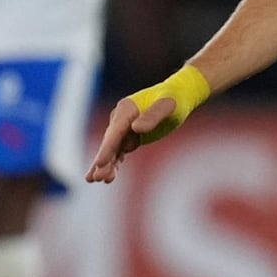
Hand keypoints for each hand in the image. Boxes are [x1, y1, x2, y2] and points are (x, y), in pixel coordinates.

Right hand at [85, 67, 209, 183]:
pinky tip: (107, 177)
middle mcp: (121, 118)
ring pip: (113, 149)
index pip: (115, 131)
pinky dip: (114, 163)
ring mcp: (124, 128)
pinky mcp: (131, 136)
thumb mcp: (168, 106)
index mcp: (127, 109)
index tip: (100, 163)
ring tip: (98, 180)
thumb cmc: (175, 99)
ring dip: (106, 164)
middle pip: (110, 142)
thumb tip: (135, 128)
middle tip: (96, 178)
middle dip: (103, 160)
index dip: (107, 148)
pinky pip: (120, 152)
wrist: (180, 96)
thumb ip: (153, 116)